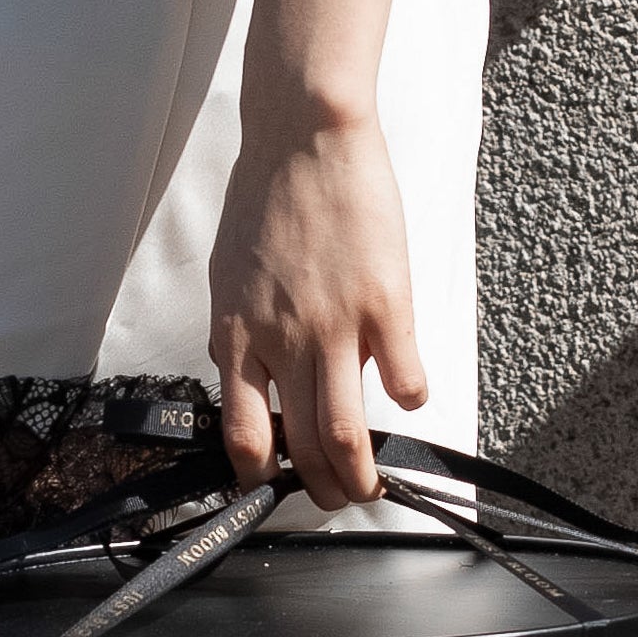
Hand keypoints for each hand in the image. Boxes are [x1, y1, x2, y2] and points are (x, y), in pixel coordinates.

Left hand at [212, 98, 427, 509]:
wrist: (306, 139)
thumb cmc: (266, 198)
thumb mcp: (228, 275)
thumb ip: (239, 333)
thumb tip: (250, 378)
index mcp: (238, 335)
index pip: (242, 434)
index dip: (259, 475)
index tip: (274, 484)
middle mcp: (285, 342)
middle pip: (304, 447)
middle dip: (323, 489)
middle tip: (338, 497)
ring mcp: (338, 327)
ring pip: (349, 433)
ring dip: (364, 473)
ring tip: (373, 485)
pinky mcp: (387, 305)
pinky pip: (404, 377)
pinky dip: (409, 398)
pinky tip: (409, 393)